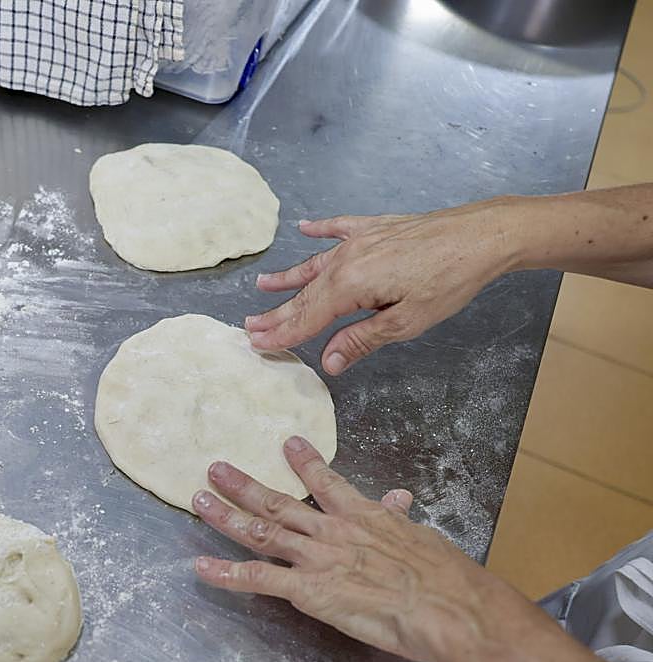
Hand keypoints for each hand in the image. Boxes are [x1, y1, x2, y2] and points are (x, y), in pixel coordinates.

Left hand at [191, 436, 492, 661]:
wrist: (443, 606)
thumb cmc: (443, 577)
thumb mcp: (423, 537)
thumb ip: (401, 518)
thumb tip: (400, 497)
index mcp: (363, 516)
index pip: (327, 483)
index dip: (305, 463)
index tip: (287, 443)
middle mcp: (332, 531)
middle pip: (279, 503)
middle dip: (244, 485)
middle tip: (215, 469)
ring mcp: (316, 558)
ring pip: (261, 532)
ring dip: (227, 516)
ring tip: (200, 500)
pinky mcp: (308, 590)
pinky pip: (259, 579)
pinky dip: (227, 574)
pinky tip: (200, 568)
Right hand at [245, 201, 516, 373]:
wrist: (481, 236)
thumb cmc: (449, 280)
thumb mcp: (405, 322)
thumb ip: (361, 340)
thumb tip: (327, 363)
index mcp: (350, 285)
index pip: (308, 318)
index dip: (282, 333)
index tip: (257, 345)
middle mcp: (347, 260)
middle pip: (306, 294)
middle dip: (277, 312)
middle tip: (249, 327)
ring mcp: (360, 241)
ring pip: (315, 265)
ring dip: (288, 278)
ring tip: (262, 284)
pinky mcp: (377, 228)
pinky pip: (339, 229)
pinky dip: (320, 230)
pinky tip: (304, 228)